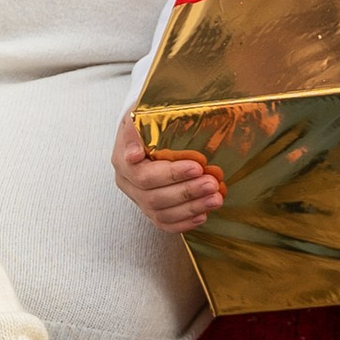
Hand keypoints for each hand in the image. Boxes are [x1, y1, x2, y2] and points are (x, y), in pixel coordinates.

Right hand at [113, 107, 223, 232]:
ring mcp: (139, 199)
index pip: (144, 176)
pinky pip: (166, 224)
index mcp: (123, 162)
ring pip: (162, 214)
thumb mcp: (139, 115)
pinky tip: (204, 214)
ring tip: (216, 198)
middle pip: (154, 198)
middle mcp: (128, 184)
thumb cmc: (147, 120)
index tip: (197, 166)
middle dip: (187, 192)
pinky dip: (185, 222)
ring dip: (191, 208)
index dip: (171, 175)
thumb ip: (135, 132)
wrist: (147, 130)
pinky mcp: (151, 210)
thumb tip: (133, 154)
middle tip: (212, 183)